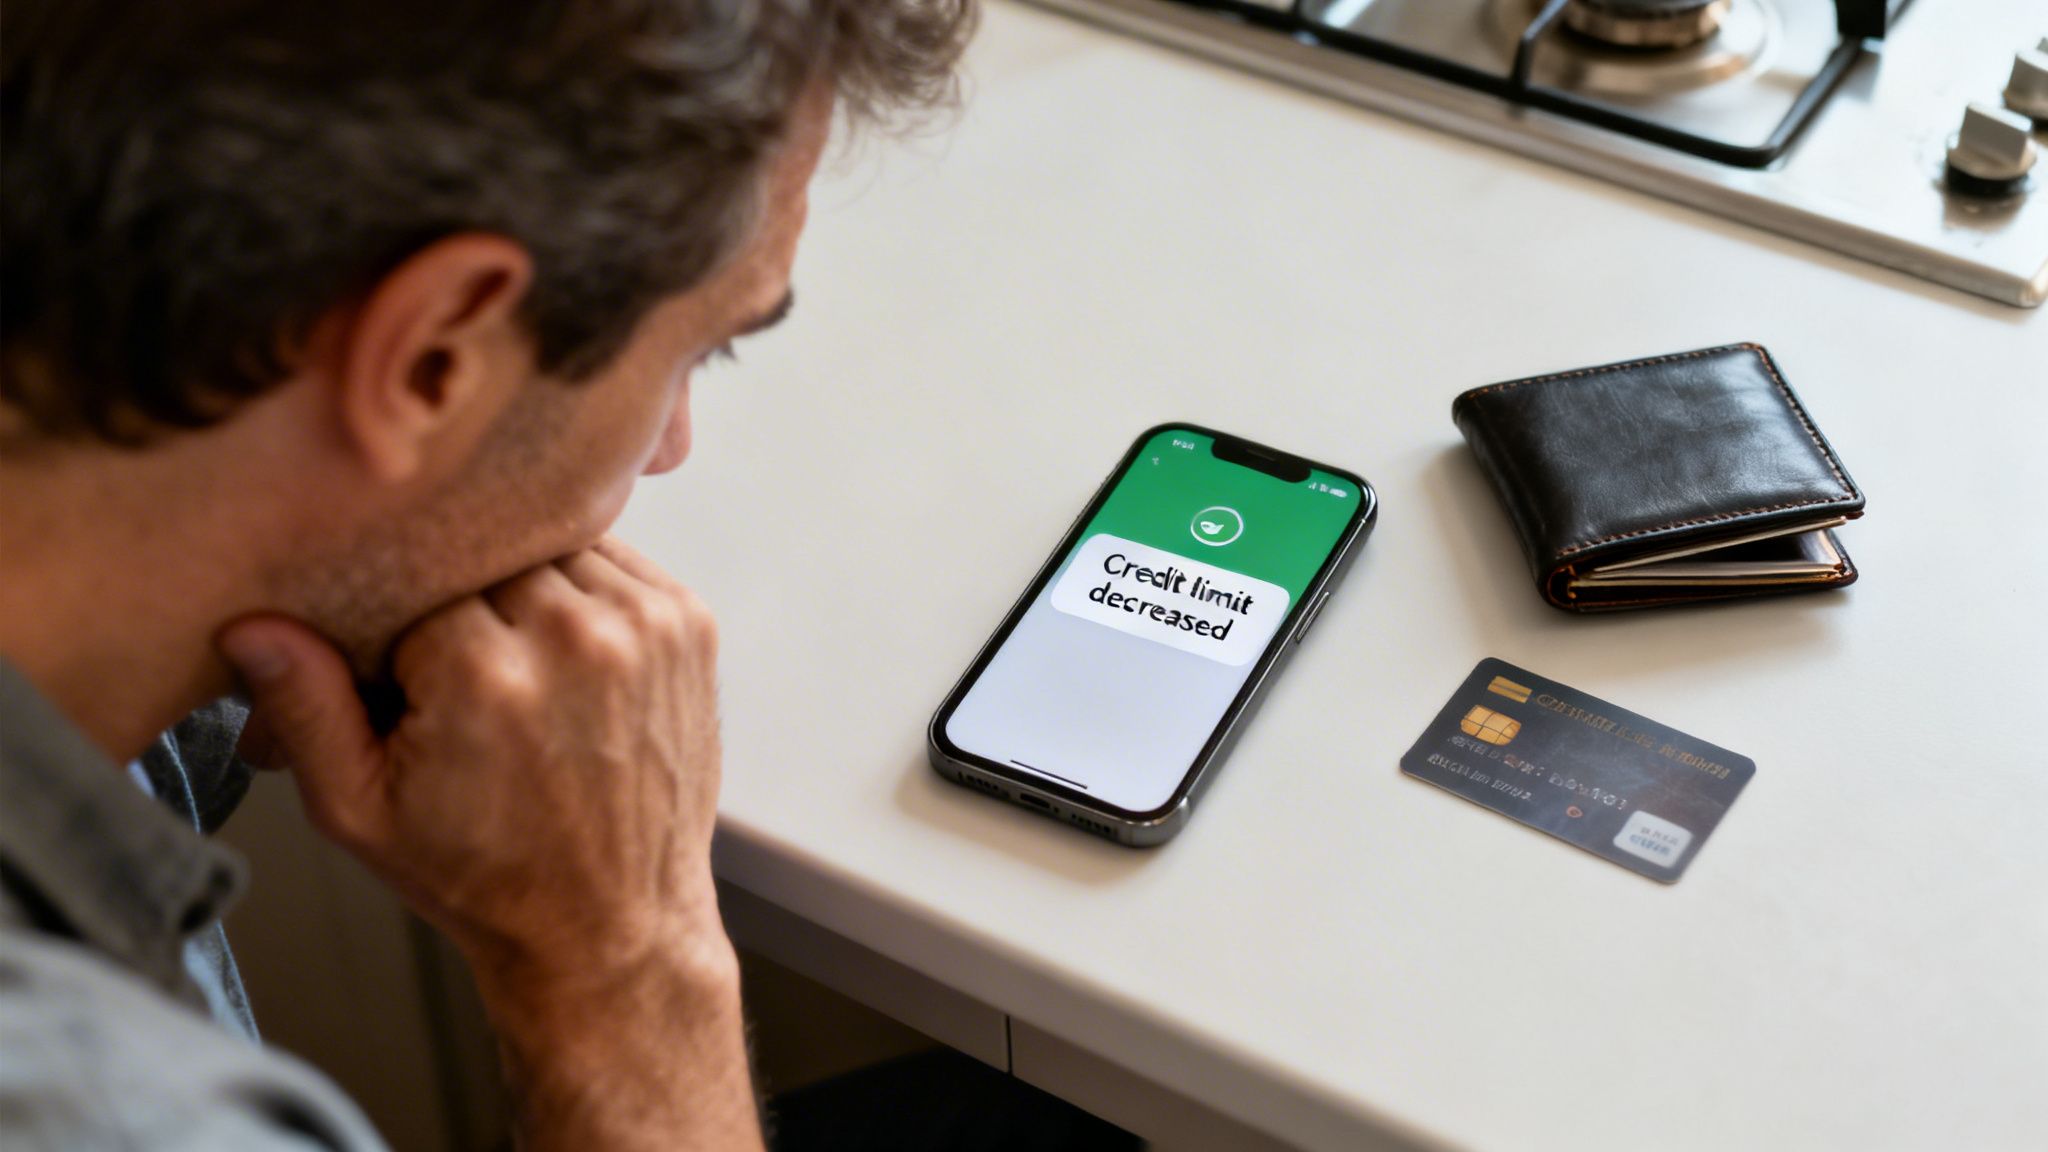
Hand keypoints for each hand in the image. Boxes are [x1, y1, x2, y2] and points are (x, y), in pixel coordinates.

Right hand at [222, 538, 761, 1149]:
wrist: (613, 922)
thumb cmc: (482, 875)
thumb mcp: (361, 810)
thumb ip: (305, 707)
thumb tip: (251, 625)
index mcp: (483, 674)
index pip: (409, 577)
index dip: (393, 620)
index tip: (399, 669)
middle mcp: (573, 636)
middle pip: (483, 553)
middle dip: (459, 600)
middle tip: (453, 669)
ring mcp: (644, 623)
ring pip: (551, 545)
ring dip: (523, 585)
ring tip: (514, 664)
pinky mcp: (690, 621)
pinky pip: (613, 558)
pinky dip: (582, 590)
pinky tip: (565, 656)